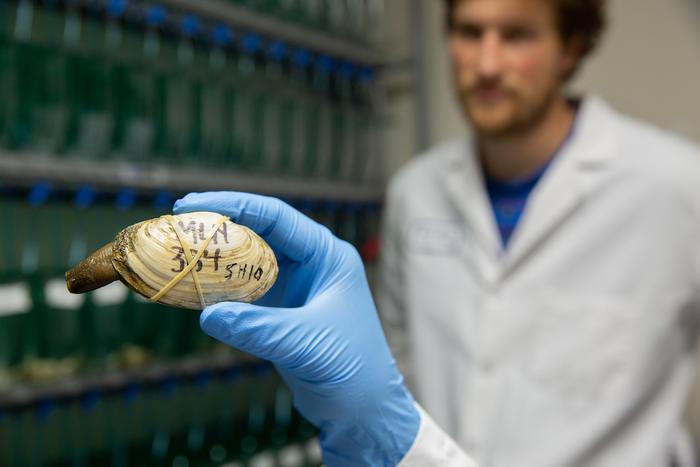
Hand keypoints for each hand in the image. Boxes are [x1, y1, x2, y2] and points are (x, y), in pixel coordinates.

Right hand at [173, 192, 419, 465]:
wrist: (363, 409)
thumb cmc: (352, 369)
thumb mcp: (306, 343)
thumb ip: (259, 328)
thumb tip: (208, 314)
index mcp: (327, 256)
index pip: (276, 216)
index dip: (234, 206)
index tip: (193, 206)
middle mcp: (310, 264)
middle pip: (257, 232)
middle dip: (217, 227)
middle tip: (175, 225)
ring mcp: (295, 286)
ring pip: (247, 260)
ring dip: (214, 257)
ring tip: (175, 252)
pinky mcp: (281, 311)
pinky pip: (243, 290)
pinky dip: (218, 288)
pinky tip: (192, 288)